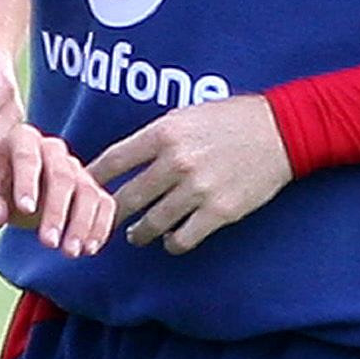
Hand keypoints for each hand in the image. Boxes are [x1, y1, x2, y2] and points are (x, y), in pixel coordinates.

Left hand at [0, 123, 114, 258]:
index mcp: (23, 139)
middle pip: (63, 176)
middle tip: (49, 243)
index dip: (27, 182)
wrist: (1, 179)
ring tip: (70, 252)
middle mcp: (53, 149)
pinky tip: (89, 249)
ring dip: (82, 224)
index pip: (27, 157)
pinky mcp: (88, 188)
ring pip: (88, 192)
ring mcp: (75, 168)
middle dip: (57, 211)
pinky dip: (100, 226)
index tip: (24, 210)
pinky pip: (104, 204)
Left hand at [87, 95, 292, 253]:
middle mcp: (176, 162)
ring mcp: (198, 189)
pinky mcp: (219, 211)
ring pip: (152, 223)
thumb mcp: (186, 115)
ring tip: (135, 236)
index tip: (79, 188)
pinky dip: (172, 243)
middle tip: (101, 222)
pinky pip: (183, 238)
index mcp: (164, 133)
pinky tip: (170, 241)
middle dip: (110, 213)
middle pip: (128, 197)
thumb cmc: (230, 119)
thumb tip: (124, 159)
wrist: (280, 131)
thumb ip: (156, 137)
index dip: (92, 178)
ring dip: (139, 233)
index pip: (114, 160)